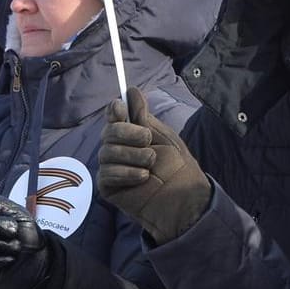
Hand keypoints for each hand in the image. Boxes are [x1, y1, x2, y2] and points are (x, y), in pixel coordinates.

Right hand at [98, 89, 211, 243]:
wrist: (183, 197)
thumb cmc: (177, 167)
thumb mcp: (162, 136)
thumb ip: (143, 116)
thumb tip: (131, 90)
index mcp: (130, 134)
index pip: (112, 116)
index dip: (114, 110)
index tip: (120, 108)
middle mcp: (117, 148)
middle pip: (108, 132)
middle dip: (128, 133)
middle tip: (148, 140)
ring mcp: (111, 167)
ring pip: (106, 152)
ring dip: (132, 155)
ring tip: (151, 163)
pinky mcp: (108, 186)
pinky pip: (106, 173)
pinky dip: (126, 173)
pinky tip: (143, 177)